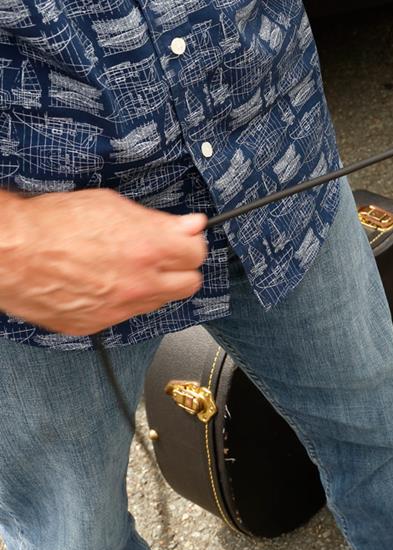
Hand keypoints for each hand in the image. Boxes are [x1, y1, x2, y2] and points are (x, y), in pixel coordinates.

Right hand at [0, 189, 206, 335]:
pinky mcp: (98, 324)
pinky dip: (123, 300)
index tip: (183, 239)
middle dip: (181, 268)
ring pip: (160, 302)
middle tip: (165, 256)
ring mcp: (119, 308)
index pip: (197, 253)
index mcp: (148, 250)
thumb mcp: (111, 206)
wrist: (8, 253)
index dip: (189, 243)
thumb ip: (159, 221)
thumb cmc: (51, 224)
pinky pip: (126, 315)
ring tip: (127, 268)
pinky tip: (105, 283)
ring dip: (153, 286)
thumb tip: (191, 225)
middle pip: (190, 284)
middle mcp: (139, 284)